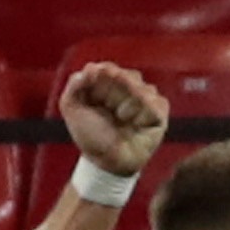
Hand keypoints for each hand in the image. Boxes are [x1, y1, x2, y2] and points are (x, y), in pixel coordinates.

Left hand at [60, 62, 169, 183]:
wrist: (108, 162)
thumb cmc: (91, 137)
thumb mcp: (71, 107)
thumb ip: (75, 83)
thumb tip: (91, 67)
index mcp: (106, 83)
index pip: (108, 69)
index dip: (103, 78)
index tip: (95, 90)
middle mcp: (127, 87)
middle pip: (126, 76)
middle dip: (114, 94)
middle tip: (109, 111)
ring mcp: (144, 99)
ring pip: (142, 88)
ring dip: (128, 105)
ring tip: (122, 119)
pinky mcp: (159, 113)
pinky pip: (156, 102)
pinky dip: (144, 114)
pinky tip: (137, 124)